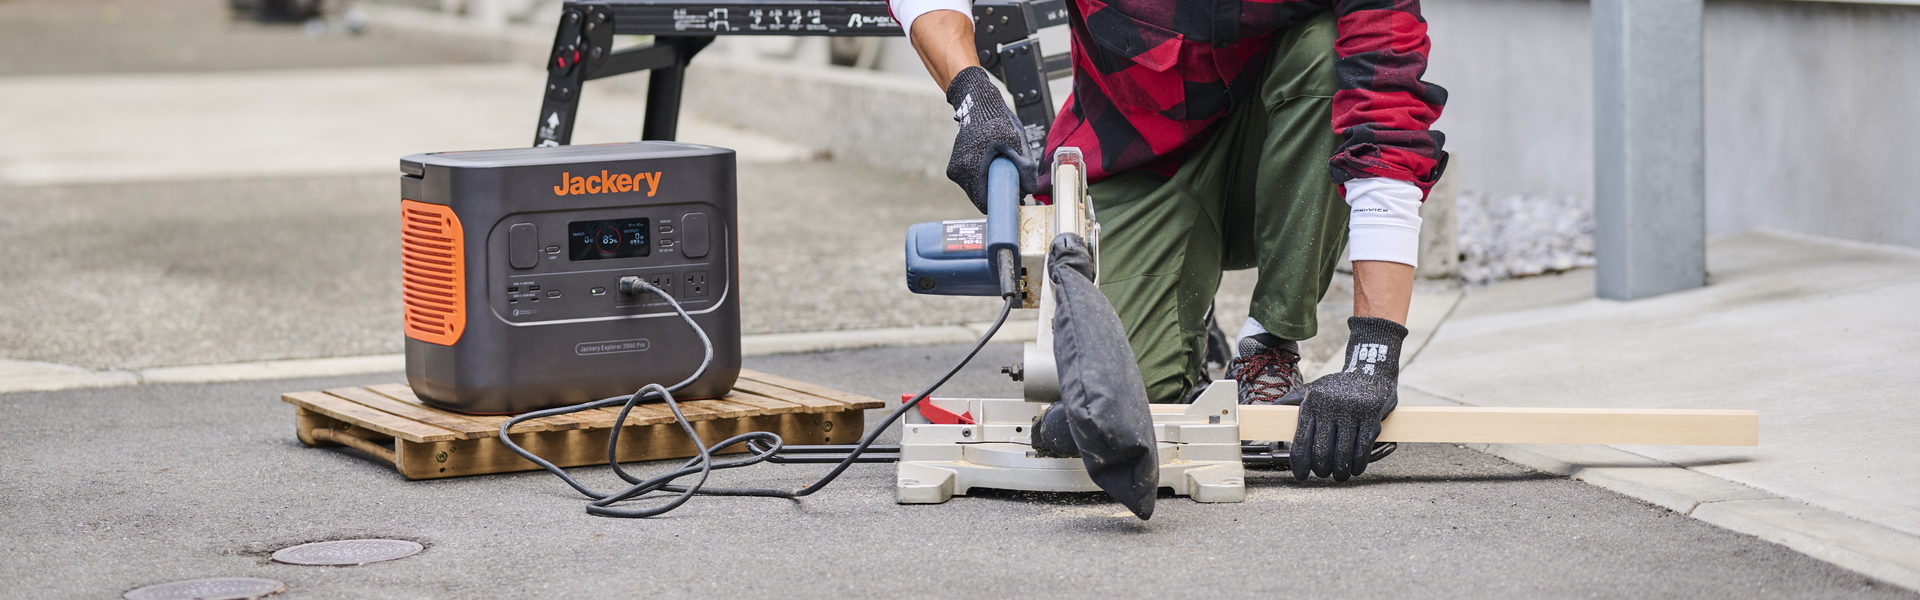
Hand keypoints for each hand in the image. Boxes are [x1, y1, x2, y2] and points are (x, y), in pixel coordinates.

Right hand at [944, 66, 1036, 212]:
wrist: (978, 104)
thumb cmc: (996, 120)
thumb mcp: (1016, 142)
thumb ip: (1025, 167)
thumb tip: (1029, 191)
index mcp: (971, 168)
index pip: (985, 203)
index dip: (1001, 204)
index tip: (1013, 198)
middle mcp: (958, 172)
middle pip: (980, 199)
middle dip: (996, 195)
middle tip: (1012, 183)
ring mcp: (955, 170)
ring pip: (975, 191)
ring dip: (988, 187)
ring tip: (1001, 170)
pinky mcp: (954, 167)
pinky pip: (970, 182)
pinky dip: (981, 179)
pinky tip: (990, 165)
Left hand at [1280, 316, 1407, 480]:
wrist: (1370, 368)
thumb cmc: (1337, 385)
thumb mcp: (1313, 389)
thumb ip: (1291, 401)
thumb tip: (1265, 409)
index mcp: (1312, 404)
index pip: (1301, 441)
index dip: (1300, 463)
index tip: (1301, 475)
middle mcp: (1329, 408)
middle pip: (1322, 452)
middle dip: (1321, 469)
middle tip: (1323, 474)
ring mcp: (1351, 412)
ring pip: (1343, 453)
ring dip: (1341, 470)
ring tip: (1340, 475)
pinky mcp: (1370, 416)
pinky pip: (1363, 447)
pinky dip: (1359, 463)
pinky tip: (1356, 468)